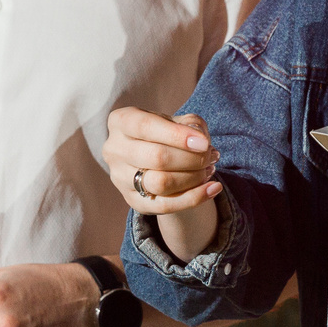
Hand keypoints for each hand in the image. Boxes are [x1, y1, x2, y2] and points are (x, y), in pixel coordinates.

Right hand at [104, 107, 221, 262]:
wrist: (155, 158)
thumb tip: (201, 143)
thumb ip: (191, 125)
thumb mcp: (179, 120)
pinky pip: (164, 205)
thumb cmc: (168, 133)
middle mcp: (114, 149)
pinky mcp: (132, 200)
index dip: (177, 135)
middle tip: (211, 156)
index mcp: (121, 120)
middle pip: (155, 157)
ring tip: (209, 169)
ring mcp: (119, 177)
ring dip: (193, 178)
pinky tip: (213, 188)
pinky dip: (194, 198)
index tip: (204, 143)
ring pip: (160, 183)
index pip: (145, 127)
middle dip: (191, 158)